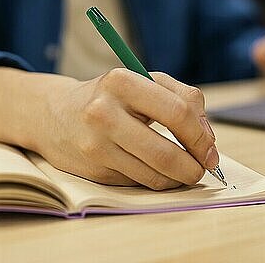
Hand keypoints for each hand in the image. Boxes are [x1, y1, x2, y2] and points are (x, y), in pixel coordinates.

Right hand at [39, 69, 215, 189]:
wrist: (55, 114)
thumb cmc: (110, 96)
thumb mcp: (142, 80)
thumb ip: (182, 97)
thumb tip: (207, 138)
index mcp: (121, 81)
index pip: (177, 112)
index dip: (201, 135)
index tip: (209, 148)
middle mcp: (104, 113)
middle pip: (166, 152)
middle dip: (194, 166)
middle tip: (202, 167)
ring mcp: (95, 144)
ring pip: (153, 174)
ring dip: (178, 178)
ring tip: (183, 171)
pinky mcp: (92, 170)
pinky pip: (138, 183)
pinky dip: (156, 181)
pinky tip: (157, 171)